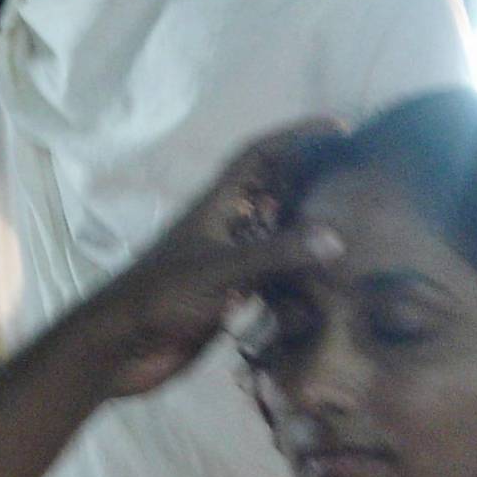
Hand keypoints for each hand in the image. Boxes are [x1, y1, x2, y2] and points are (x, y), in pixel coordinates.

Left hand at [87, 121, 346, 398]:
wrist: (119, 348)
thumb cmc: (160, 297)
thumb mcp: (220, 269)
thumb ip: (274, 253)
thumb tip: (335, 237)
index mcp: (216, 206)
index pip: (259, 156)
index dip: (295, 136)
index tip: (338, 128)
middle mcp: (225, 228)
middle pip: (272, 192)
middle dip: (310, 181)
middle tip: (357, 180)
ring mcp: (227, 264)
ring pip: (274, 236)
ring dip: (306, 230)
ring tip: (357, 228)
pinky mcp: (228, 298)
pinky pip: (271, 278)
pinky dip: (297, 276)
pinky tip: (328, 283)